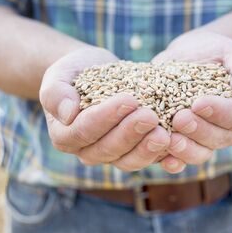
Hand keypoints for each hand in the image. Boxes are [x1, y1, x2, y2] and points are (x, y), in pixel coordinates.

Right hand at [40, 47, 170, 171]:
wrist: (92, 73)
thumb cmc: (73, 72)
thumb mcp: (59, 74)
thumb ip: (55, 93)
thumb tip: (68, 114)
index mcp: (64, 135)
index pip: (84, 131)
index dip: (106, 118)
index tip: (128, 99)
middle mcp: (86, 151)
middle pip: (108, 149)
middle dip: (130, 133)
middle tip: (150, 115)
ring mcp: (110, 154)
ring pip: (128, 160)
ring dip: (147, 148)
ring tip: (165, 132)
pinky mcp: (131, 151)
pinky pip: (146, 159)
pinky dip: (161, 157)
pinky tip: (176, 147)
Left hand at [152, 31, 231, 172]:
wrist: (189, 55)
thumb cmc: (214, 53)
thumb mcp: (231, 53)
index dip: (218, 112)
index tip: (198, 103)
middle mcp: (227, 130)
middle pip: (219, 138)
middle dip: (198, 130)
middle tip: (179, 118)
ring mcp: (204, 139)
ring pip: (201, 153)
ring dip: (186, 149)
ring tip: (170, 139)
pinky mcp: (183, 141)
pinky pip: (181, 159)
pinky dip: (174, 163)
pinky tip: (164, 159)